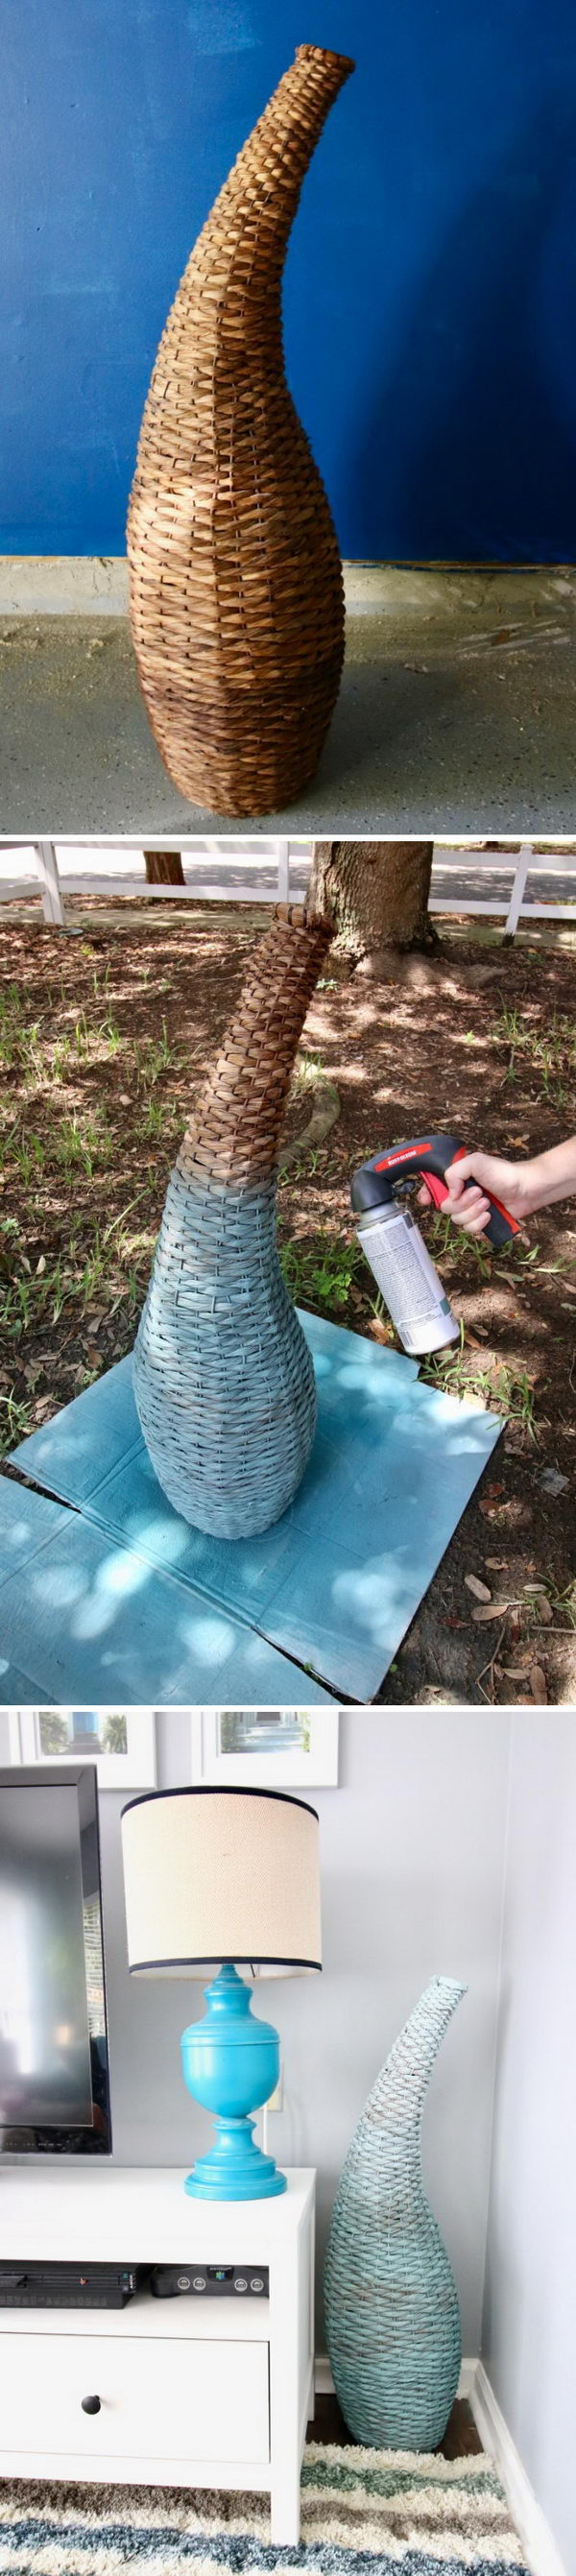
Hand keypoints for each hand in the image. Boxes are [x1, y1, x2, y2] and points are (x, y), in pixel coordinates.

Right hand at [418, 1151, 535, 1236]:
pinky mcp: (480, 1222)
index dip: (426, 1194)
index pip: (433, 1187)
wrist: (525, 1189)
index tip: (426, 1200)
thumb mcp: (475, 1162)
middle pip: (444, 1207)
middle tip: (478, 1192)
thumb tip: (450, 1194)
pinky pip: (469, 1230)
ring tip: (487, 1202)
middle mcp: (461, 1194)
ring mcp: (470, 1209)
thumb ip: (454, 1172)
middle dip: (461, 1202)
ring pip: (457, 1220)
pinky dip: (479, 1223)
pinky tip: (489, 1215)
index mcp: (457, 1178)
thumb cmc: (503, 1172)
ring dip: (472, 1211)